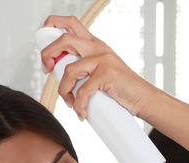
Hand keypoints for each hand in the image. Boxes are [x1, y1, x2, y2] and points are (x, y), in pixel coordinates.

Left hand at [40, 15, 157, 119]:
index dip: (51, 29)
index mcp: (94, 43)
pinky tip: (82, 112)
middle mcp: (98, 47)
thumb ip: (81, 68)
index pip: (69, 24)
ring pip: (70, 70)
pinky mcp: (107, 74)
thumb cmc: (119, 87)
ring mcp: (103, 60)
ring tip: (70, 103)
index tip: (46, 54)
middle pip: (64, 39)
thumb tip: (57, 74)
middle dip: (48, 55)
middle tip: (48, 71)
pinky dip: (78, 105)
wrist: (142, 97)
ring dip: (64, 90)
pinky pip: (83, 91)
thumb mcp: (99, 70)